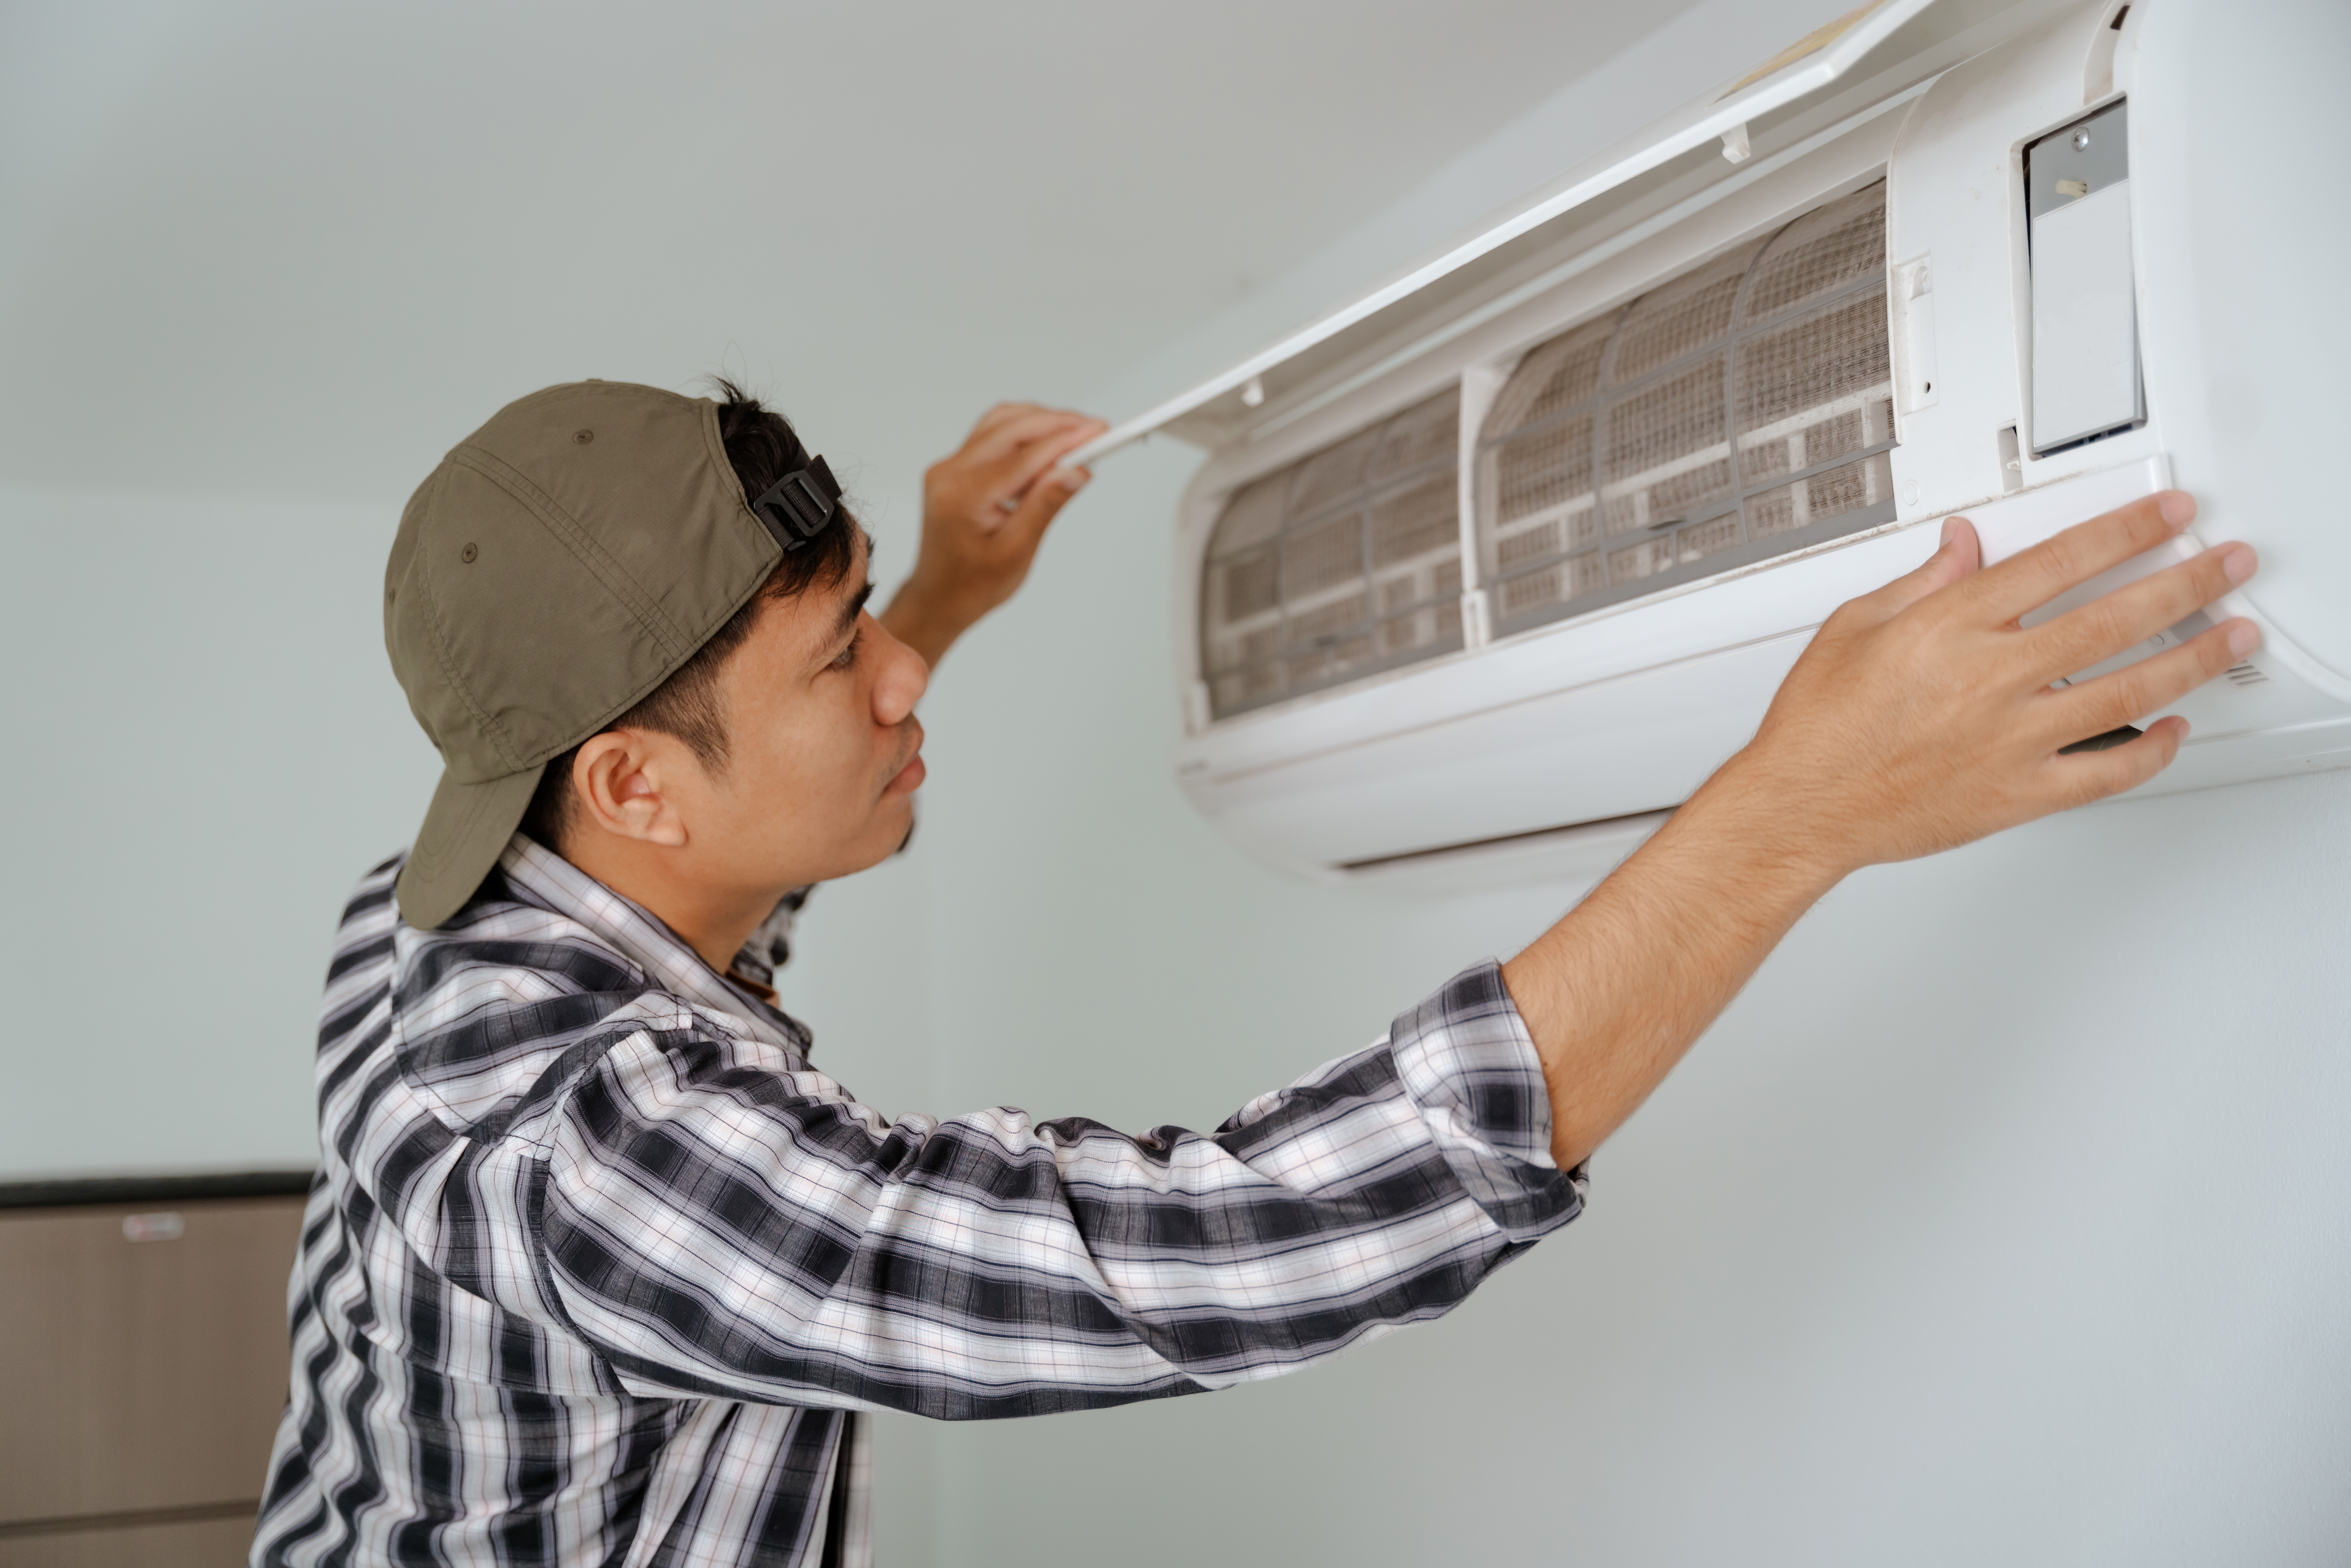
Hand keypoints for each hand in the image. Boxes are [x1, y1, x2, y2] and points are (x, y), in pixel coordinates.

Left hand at [880, 403, 1107, 667]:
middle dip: (1056, 424)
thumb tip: (1077, 470)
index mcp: (963, 496)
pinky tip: (1047, 446)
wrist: (939, 598)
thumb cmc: (972, 585)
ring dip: (1040, 422)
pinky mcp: (955, 467)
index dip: (1066, 440)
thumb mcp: (1017, 551)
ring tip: (1076, 436)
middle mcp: (949, 473)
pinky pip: (991, 435)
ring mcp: (949, 467)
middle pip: (1010, 428)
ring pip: (1000, 423)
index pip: (1023, 457)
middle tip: (1095, 429)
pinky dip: (1022, 433)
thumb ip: (1045, 505)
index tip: (1099, 431)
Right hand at [1722, 488, 2259, 881]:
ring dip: (2192, 660)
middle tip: (2227, 565)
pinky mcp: (2016, 793)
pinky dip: (2149, 752)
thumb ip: (1919, 583)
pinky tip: (2173, 732)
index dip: (2127, 531)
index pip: (2062, 561)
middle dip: (2185, 584)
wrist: (1799, 808)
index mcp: (1951, 627)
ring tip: (2231, 636)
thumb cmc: (1818, 728)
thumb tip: (1961, 548)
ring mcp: (2010, 739)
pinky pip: (2103, 773)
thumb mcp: (1853, 628)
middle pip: (2113, 619)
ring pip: (2127, 691)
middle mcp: (1991, 678)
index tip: (2169, 516)